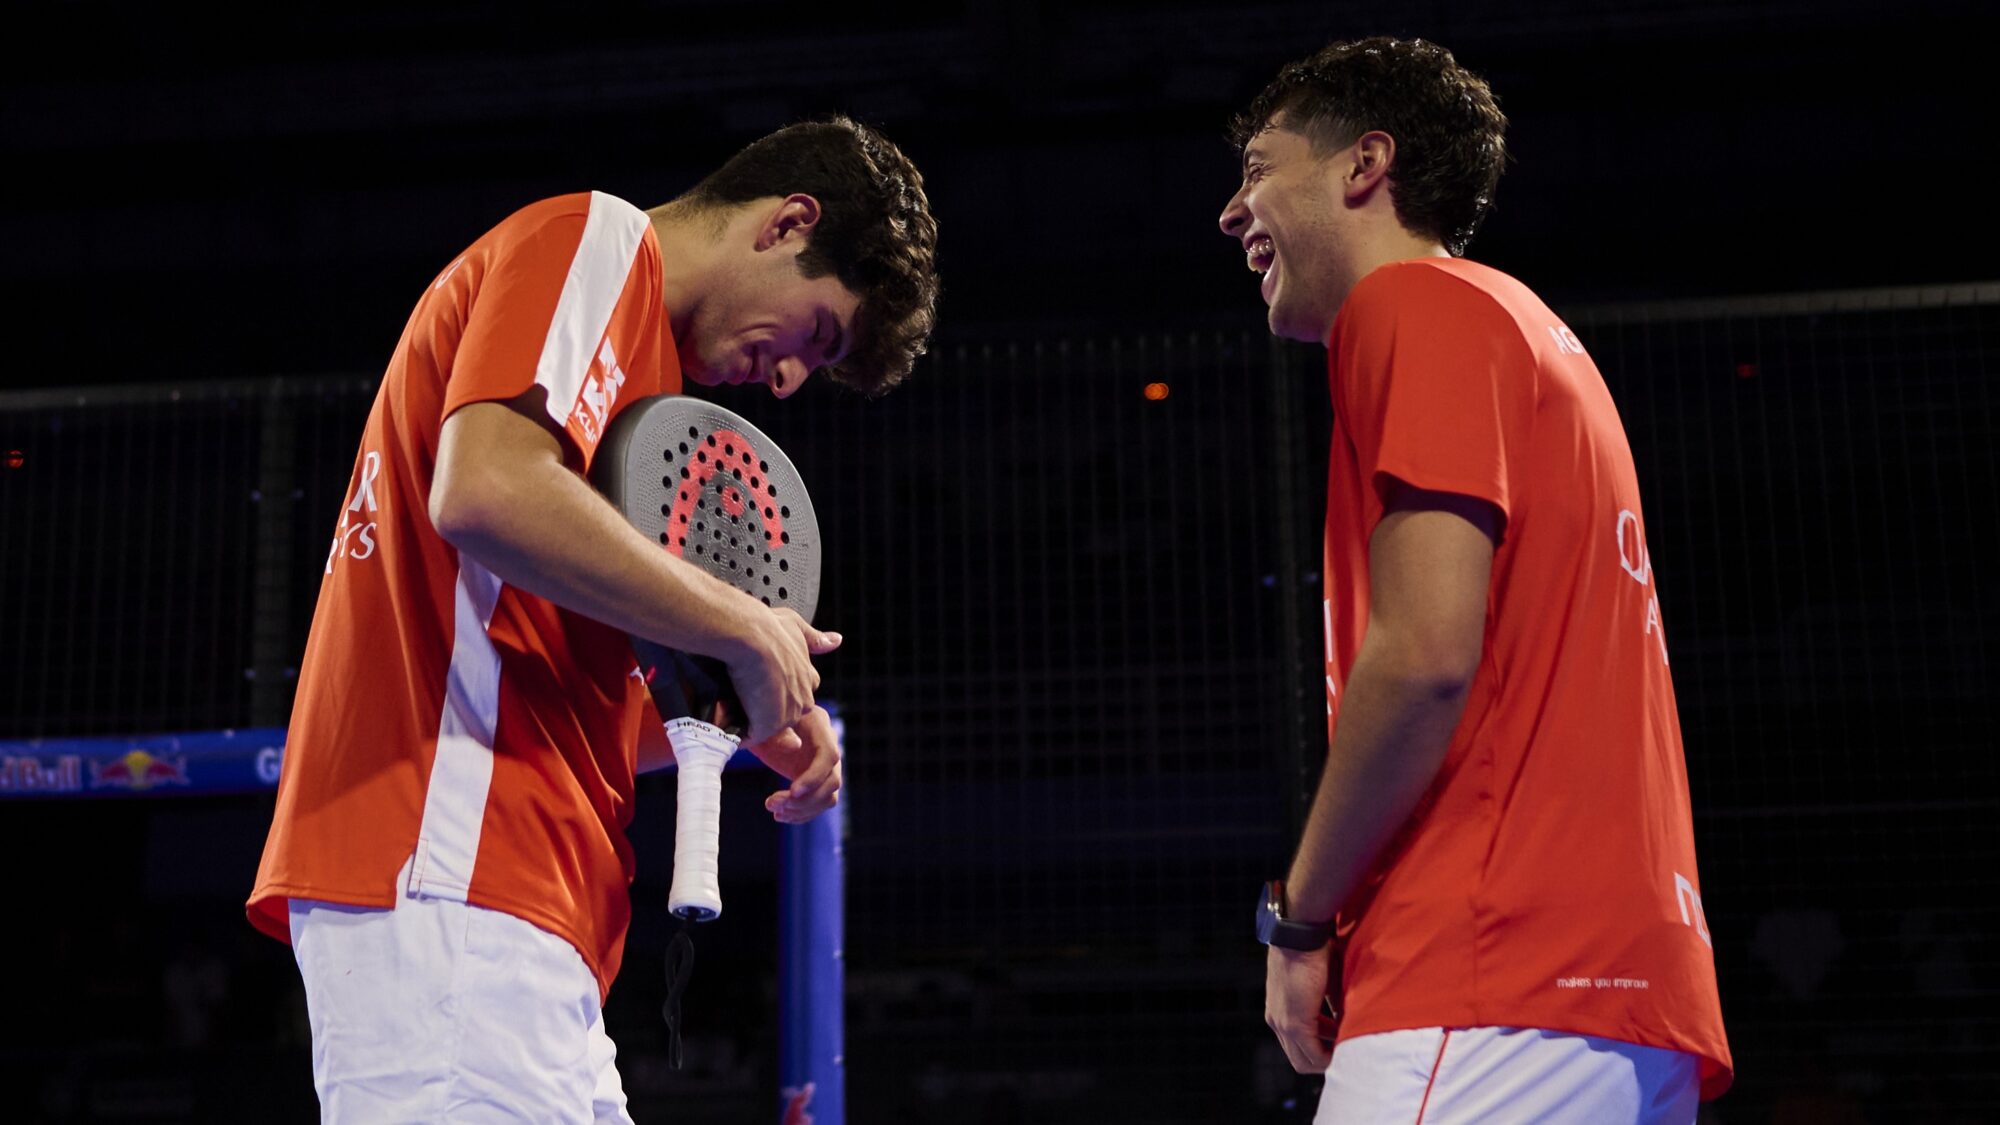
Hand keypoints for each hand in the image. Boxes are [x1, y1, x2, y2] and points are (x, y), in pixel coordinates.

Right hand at [728, 607, 840, 744]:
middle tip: (739, 697)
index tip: (756, 683)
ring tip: (727, 709)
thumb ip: (815, 638)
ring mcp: (788, 715)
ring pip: (767, 727)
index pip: (796, 694)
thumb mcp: (796, 627)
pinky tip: (723, 722)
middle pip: (782, 714)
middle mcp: (804, 700)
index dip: (774, 691)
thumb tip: (836, 641)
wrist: (751, 636)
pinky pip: (752, 736)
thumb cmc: (768, 626)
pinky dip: (737, 733)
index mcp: (809, 678)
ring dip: (748, 722)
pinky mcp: (769, 726)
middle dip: (762, 711)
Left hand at [746, 705, 841, 823]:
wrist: (757, 722)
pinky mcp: (815, 780)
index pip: (829, 755)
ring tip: (775, 811)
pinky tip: (780, 815)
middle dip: (806, 799)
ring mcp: (824, 765)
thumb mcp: (765, 722)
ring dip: (803, 810)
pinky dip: (801, 814)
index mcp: (818, 724)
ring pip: (828, 796)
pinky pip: (818, 803)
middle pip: (832, 780)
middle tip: (775, 804)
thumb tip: (794, 746)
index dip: (815, 776)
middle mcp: (827, 745)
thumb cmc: (759, 718)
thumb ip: (779, 733)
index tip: (793, 791)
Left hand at [1265, 943, 1337, 1073]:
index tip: (1340, 1040)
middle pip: (1300, 1059)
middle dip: (1324, 1058)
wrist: (1300, 934)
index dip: (1320, 1047)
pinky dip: (1330, 1055)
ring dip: (1328, 1058)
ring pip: (1305, 1061)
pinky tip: (1345, 1043)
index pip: (1297, 1045)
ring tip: (1347, 1046)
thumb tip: (1342, 1020)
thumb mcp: (1322, 983)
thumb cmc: (1313, 950)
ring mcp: (1282, 1024)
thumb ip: (1328, 1005)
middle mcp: (1276, 1021)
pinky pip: (1313, 1054)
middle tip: (1345, 1048)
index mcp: (1279, 1011)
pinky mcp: (1294, 1023)